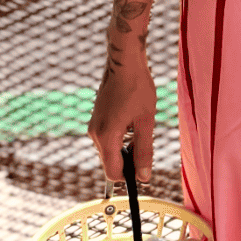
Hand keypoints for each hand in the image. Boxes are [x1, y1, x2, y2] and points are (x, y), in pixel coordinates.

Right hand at [88, 39, 156, 183]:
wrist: (124, 63)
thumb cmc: (137, 89)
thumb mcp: (146, 122)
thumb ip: (144, 151)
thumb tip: (144, 177)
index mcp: (106, 137)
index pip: (113, 173)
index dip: (129, 177)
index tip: (144, 170)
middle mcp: (95, 134)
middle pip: (110, 163)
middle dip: (128, 161)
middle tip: (146, 142)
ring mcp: (93, 126)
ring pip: (109, 151)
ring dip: (125, 148)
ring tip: (140, 126)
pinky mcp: (96, 119)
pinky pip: (107, 139)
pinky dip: (120, 138)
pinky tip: (132, 120)